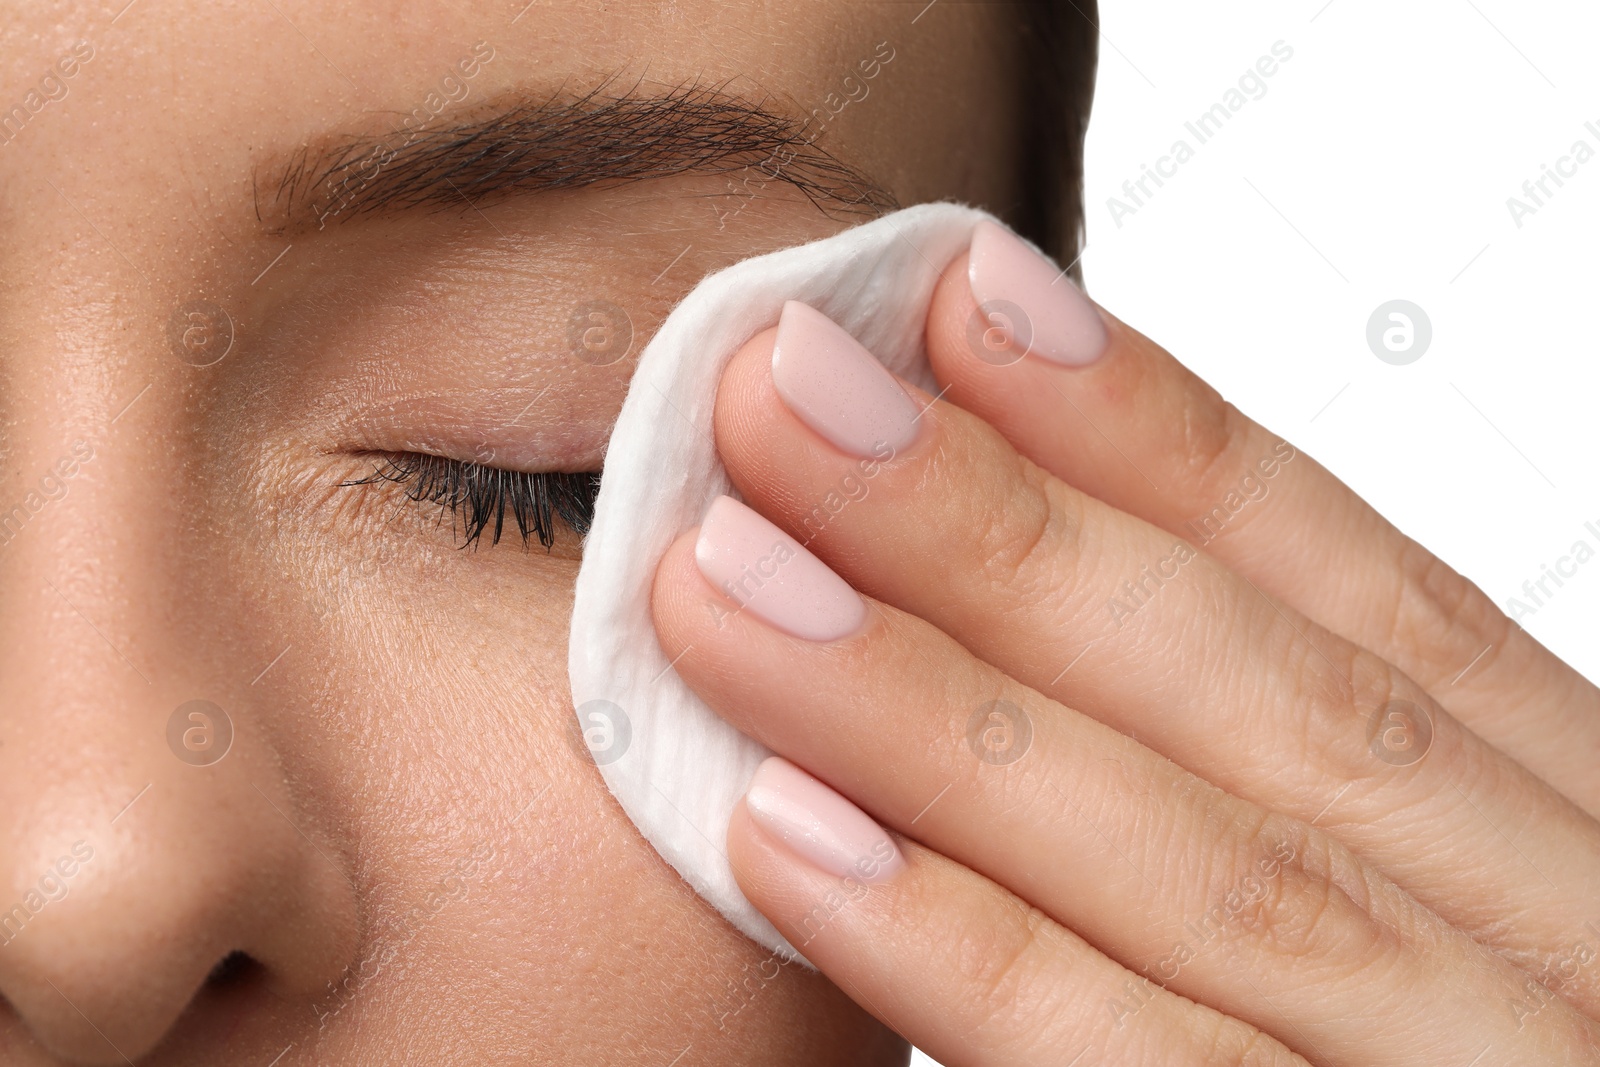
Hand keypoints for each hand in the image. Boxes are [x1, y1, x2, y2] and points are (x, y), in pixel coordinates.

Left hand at [650, 220, 1599, 1065]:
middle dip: (1000, 529)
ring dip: (937, 710)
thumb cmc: (1484, 1032)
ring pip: (1209, 869)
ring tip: (726, 577)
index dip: (1152, 431)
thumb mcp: (1447, 896)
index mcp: (1563, 830)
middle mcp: (1560, 938)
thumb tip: (1020, 615)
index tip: (959, 301)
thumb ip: (1265, 773)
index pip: (1355, 589)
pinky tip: (795, 836)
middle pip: (1259, 693)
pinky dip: (978, 967)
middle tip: (780, 390)